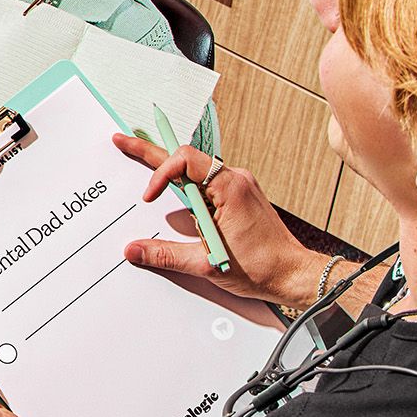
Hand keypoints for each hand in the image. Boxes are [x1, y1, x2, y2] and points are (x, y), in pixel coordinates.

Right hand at [113, 133, 316, 306]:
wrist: (293, 275)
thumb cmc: (262, 267)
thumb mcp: (206, 262)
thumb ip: (166, 254)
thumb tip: (134, 249)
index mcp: (230, 187)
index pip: (185, 160)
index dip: (161, 174)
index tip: (149, 197)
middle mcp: (236, 180)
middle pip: (187, 158)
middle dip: (152, 152)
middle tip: (124, 142)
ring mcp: (239, 187)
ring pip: (197, 168)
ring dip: (170, 168)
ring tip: (141, 158)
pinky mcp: (239, 198)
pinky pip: (208, 181)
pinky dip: (186, 183)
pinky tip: (173, 190)